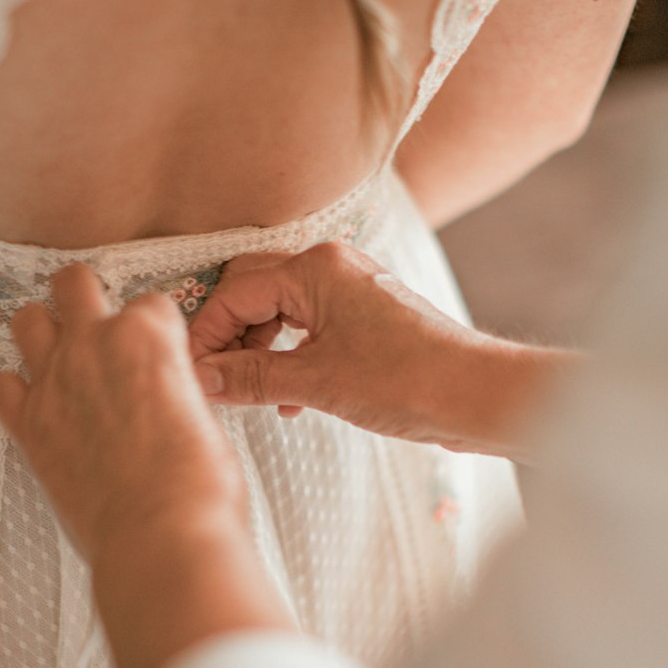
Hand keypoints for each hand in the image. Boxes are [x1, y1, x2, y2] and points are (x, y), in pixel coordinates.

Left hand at [0, 264, 244, 563]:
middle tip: (96, 325)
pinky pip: (1, 385)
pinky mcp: (28, 424)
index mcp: (150, 334)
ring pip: (26, 320)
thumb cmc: (201, 485)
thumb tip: (167, 395)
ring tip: (60, 358)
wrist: (161, 536)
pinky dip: (15, 390)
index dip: (155, 330)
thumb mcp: (205, 417)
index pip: (150, 304)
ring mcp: (55, 380)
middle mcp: (96, 343)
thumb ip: (176, 389)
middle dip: (85, 297)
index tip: (158, 354)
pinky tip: (37, 406)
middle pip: (74, 283)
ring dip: (43, 333)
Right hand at [190, 242, 569, 461]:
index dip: (206, 336)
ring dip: (258, 352)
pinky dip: (288, 358)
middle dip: (229, 338)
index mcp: (315, 268)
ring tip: (250, 394)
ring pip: (279, 312)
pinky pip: (307, 328)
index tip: (192, 376)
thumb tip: (203, 379)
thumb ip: (251, 378)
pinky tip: (288, 400)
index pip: (234, 292)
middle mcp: (331, 267)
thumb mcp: (316, 382)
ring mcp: (350, 290)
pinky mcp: (364, 318)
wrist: (475, 394)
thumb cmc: (410, 379)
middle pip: (252, 292)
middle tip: (215, 381)